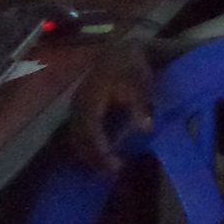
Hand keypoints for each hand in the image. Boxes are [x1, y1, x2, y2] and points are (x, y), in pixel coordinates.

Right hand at [69, 43, 154, 173]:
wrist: (122, 50)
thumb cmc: (132, 66)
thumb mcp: (140, 82)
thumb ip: (141, 105)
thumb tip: (146, 128)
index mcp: (90, 98)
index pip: (90, 129)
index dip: (99, 149)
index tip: (112, 164)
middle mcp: (78, 104)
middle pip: (80, 137)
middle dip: (93, 157)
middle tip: (112, 172)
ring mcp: (76, 107)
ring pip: (77, 137)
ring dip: (89, 154)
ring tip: (108, 169)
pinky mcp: (81, 110)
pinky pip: (80, 132)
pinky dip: (89, 146)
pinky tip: (102, 156)